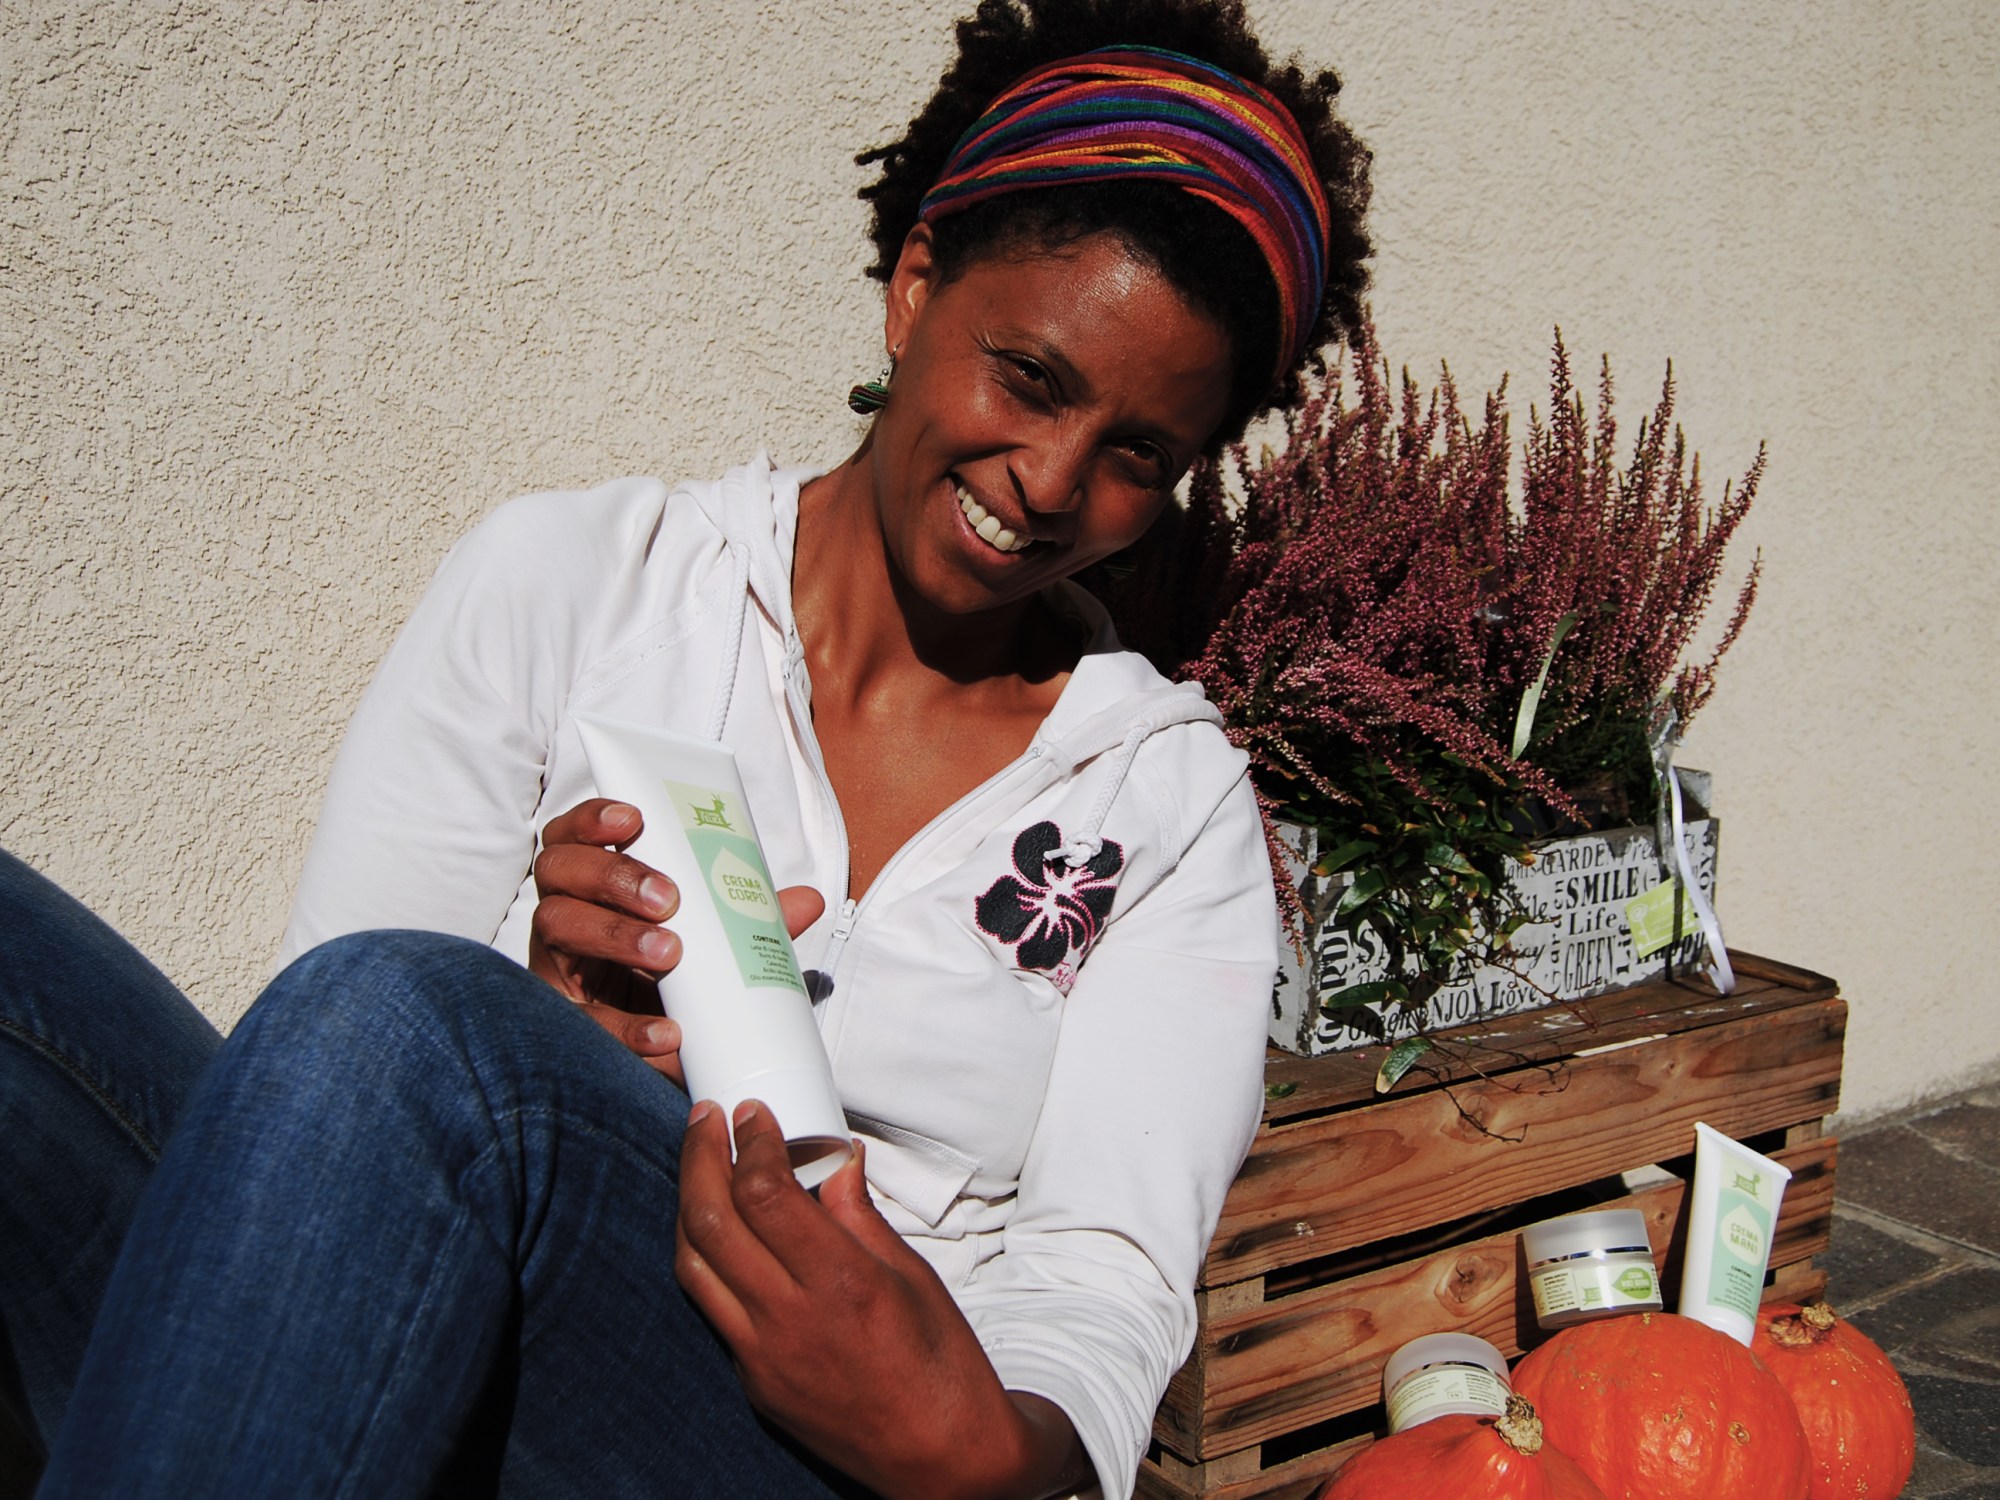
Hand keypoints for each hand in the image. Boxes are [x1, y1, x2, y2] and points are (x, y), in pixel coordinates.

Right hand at [529, 799, 823, 1082]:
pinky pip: (581, 1019)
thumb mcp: (707, 942)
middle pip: (560, 871)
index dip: (592, 819)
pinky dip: (625, 1026)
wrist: (651, 1047)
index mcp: (591, 883)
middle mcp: (564, 912)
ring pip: (557, 925)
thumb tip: (810, 900)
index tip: (633, 819)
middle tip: (668, 898)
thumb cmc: (668, 975)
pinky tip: (667, 1033)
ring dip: (615, 934)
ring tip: (669, 953)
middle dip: (613, 875)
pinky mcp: (563, 1019)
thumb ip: (749, 919)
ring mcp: (555, 963)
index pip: (573, 834)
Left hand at [675, 1102, 1090, 1499]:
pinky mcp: (753, 1381)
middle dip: (699, 1156)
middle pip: (712, 1220)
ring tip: (699, 1163)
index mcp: (840, 1283)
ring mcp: (762, 1356)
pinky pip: (711, 1307)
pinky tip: (720, 1229)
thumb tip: (834, 1158)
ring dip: (688, 1204)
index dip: (751, 1142)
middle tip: (707, 1118)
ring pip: (693, 1264)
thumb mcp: (914, 1276)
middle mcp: (789, 1319)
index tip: (752, 1113)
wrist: (941, 1460)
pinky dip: (706, 1258)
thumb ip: (860, 1215)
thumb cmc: (941, 1365)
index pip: (765, 1193)